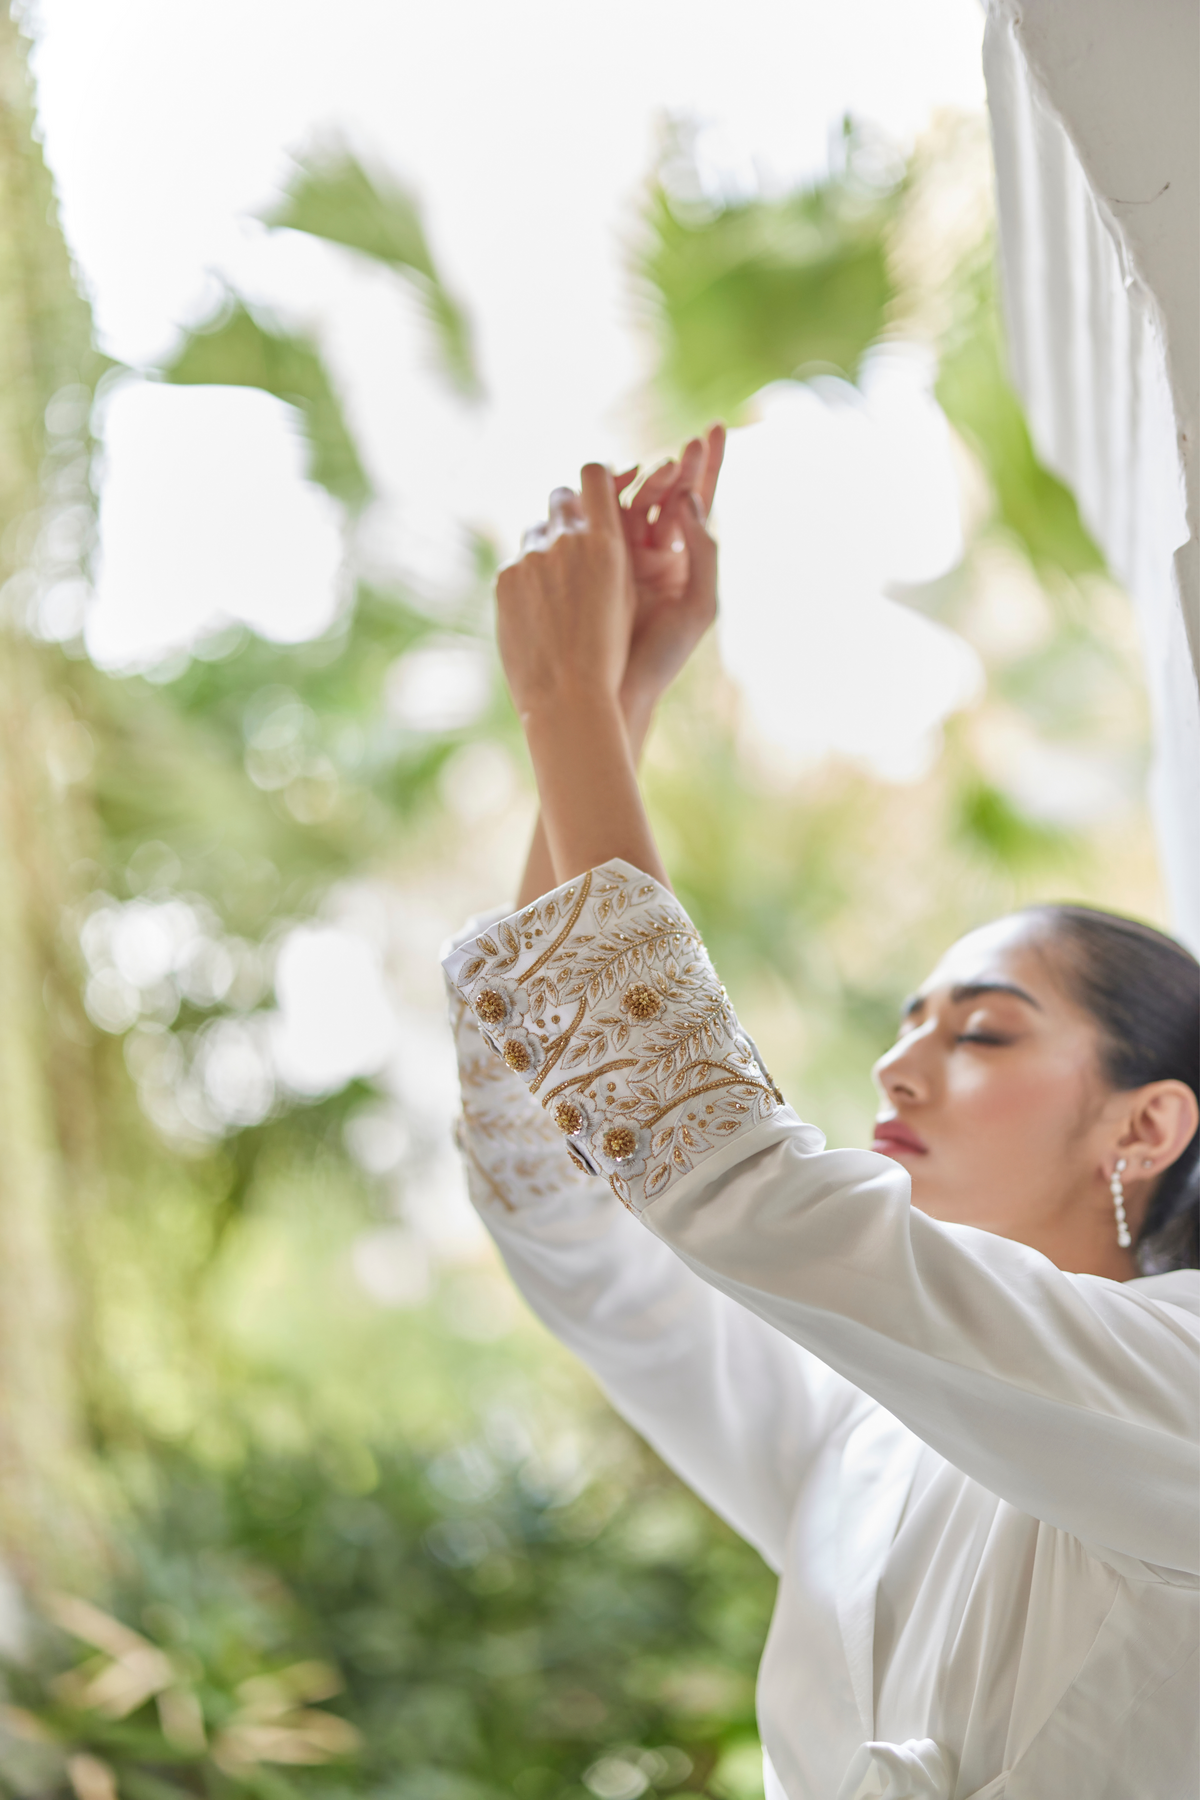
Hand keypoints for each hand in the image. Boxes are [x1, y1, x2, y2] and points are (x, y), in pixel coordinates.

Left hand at [496, 463, 632, 720]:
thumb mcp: (625, 596)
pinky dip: (528, 578)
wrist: (568, 695)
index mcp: (606, 541)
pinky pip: (517, 563)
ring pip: (536, 531)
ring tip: (558, 584)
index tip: (599, 490)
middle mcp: (566, 540)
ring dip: (546, 546)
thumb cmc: (610, 655)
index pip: (594, 474)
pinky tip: (538, 609)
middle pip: (561, 496)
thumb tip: (589, 525)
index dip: (597, 477)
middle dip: (568, 508)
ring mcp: (531, 558)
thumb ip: (608, 552)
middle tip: (575, 531)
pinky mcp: (505, 578)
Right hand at [614, 424, 724, 717]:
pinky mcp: (588, 562)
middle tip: (687, 448)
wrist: (614, 692)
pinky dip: (602, 498)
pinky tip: (610, 485)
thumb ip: (704, 551)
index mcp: (684, 562)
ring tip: (659, 468)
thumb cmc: (662, 657)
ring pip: (630, 503)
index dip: (708, 466)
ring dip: (644, 480)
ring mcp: (619, 555)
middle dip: (677, 467)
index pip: (698, 502)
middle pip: (666, 495)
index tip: (712, 430)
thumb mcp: (699, 605)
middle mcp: (653, 553)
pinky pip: (595, 520)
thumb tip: (689, 499)